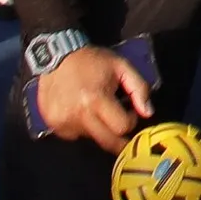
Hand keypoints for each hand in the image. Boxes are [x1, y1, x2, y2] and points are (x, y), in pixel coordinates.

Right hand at [37, 43, 151, 149]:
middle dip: (118, 139)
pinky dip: (81, 127)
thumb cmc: (91, 61)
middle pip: (107, 143)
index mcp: (96, 100)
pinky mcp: (53, 124)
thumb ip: (139, 88)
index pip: (122, 127)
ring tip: (94, 109)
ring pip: (91, 138)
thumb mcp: (121, 66)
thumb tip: (148, 113)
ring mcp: (63, 122)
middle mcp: (78, 115)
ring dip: (98, 129)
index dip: (130, 121)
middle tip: (120, 127)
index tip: (129, 111)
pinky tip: (79, 111)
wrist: (56, 56)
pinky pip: (74, 135)